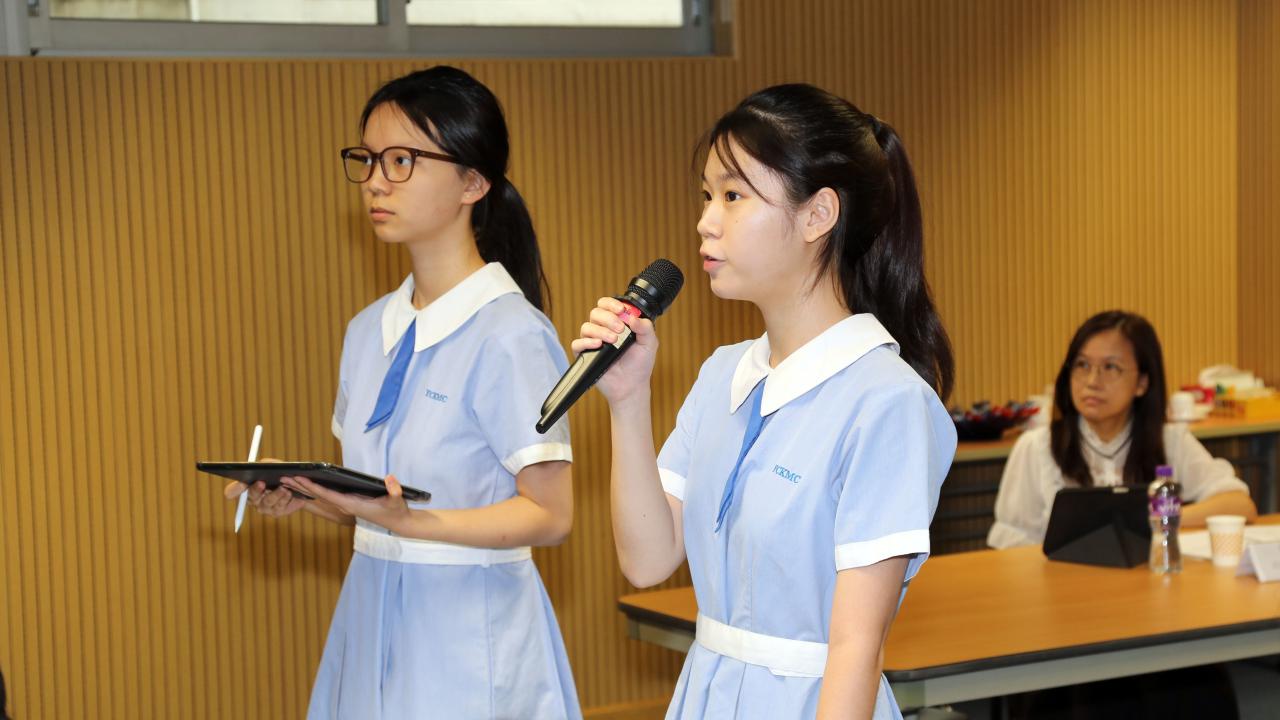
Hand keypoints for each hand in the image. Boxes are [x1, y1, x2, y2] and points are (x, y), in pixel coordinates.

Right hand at [222, 457, 305, 518]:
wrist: (301, 488)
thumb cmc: (284, 475)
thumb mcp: (277, 466)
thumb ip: (269, 464)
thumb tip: (263, 464)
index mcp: (248, 486)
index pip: (233, 491)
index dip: (233, 489)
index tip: (240, 484)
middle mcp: (254, 498)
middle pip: (250, 496)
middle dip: (256, 489)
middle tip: (262, 483)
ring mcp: (264, 507)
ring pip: (267, 502)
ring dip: (275, 494)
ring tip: (283, 488)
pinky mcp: (276, 512)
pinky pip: (278, 506)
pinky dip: (284, 498)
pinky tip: (289, 493)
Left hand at [282, 473, 410, 532]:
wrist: (397, 523)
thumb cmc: (395, 511)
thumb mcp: (397, 500)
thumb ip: (394, 490)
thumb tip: (390, 478)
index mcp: (351, 504)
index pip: (328, 495)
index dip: (313, 487)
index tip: (299, 479)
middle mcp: (344, 505)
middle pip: (318, 495)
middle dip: (301, 486)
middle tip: (283, 477)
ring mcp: (344, 505)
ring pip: (320, 496)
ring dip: (304, 488)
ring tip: (288, 479)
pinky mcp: (347, 503)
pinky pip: (326, 496)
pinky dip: (314, 489)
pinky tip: (306, 484)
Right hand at [570, 296, 658, 405]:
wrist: (631, 386)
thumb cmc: (639, 364)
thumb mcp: (649, 343)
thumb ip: (645, 327)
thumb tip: (632, 317)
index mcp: (617, 322)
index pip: (607, 304)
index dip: (612, 304)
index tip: (621, 310)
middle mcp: (603, 329)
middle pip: (596, 313)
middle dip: (608, 318)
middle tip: (620, 330)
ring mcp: (592, 341)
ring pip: (587, 326)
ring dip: (600, 331)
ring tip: (613, 341)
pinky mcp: (585, 355)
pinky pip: (577, 343)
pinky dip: (586, 342)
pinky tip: (598, 345)